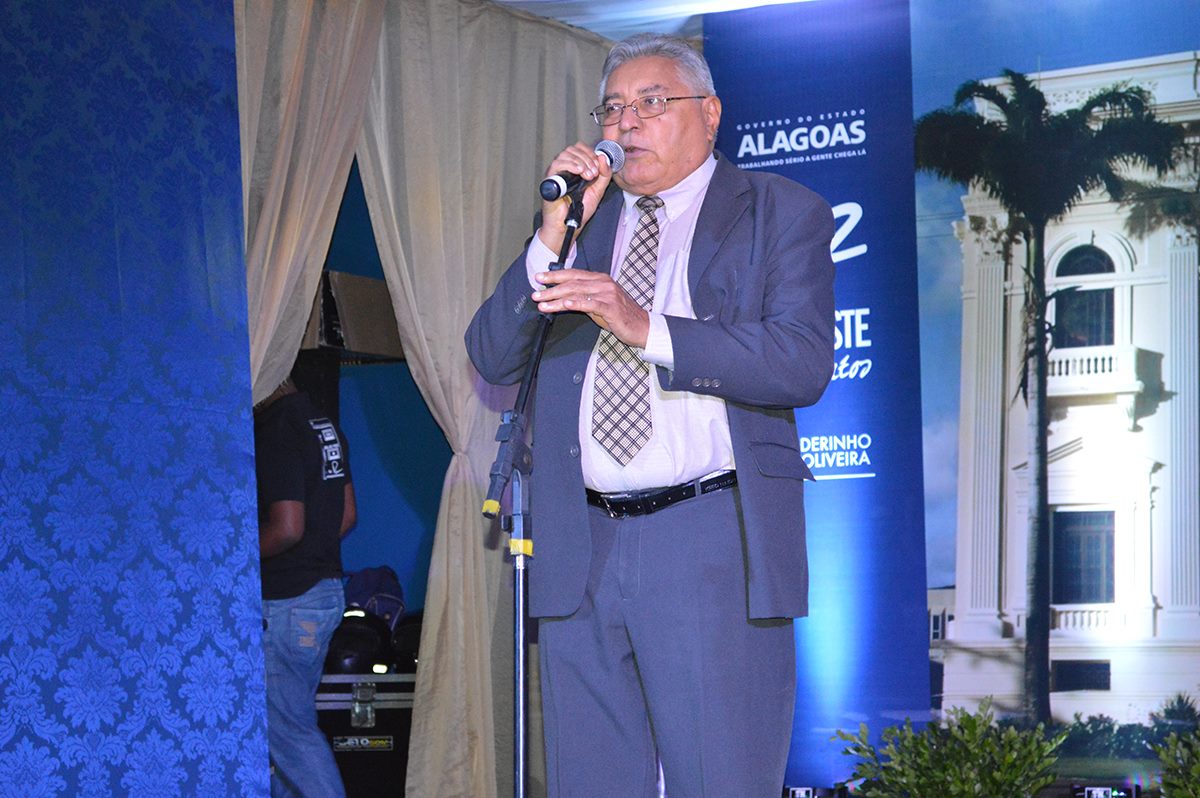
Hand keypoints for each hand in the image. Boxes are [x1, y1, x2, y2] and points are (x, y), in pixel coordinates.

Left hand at [532, 269, 649, 347]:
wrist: (642, 326)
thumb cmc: (620, 316)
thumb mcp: (599, 303)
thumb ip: (583, 297)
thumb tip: (562, 298)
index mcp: (600, 279)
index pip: (573, 274)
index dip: (555, 275)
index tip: (539, 278)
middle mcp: (603, 283)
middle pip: (572, 282)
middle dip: (551, 288)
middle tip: (536, 293)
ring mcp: (608, 294)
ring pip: (577, 293)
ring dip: (557, 298)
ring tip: (543, 303)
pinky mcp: (611, 307)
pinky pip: (590, 304)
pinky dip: (576, 303)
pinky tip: (564, 305)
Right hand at [536, 142, 613, 253]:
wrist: (567, 225)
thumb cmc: (578, 210)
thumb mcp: (598, 191)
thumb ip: (604, 175)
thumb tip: (603, 158)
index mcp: (575, 168)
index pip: (581, 148)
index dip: (591, 153)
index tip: (598, 166)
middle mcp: (564, 167)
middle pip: (574, 148)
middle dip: (588, 159)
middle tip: (593, 173)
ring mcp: (556, 172)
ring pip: (566, 153)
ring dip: (581, 162)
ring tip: (587, 176)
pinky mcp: (549, 179)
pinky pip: (557, 164)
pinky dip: (571, 165)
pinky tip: (579, 173)